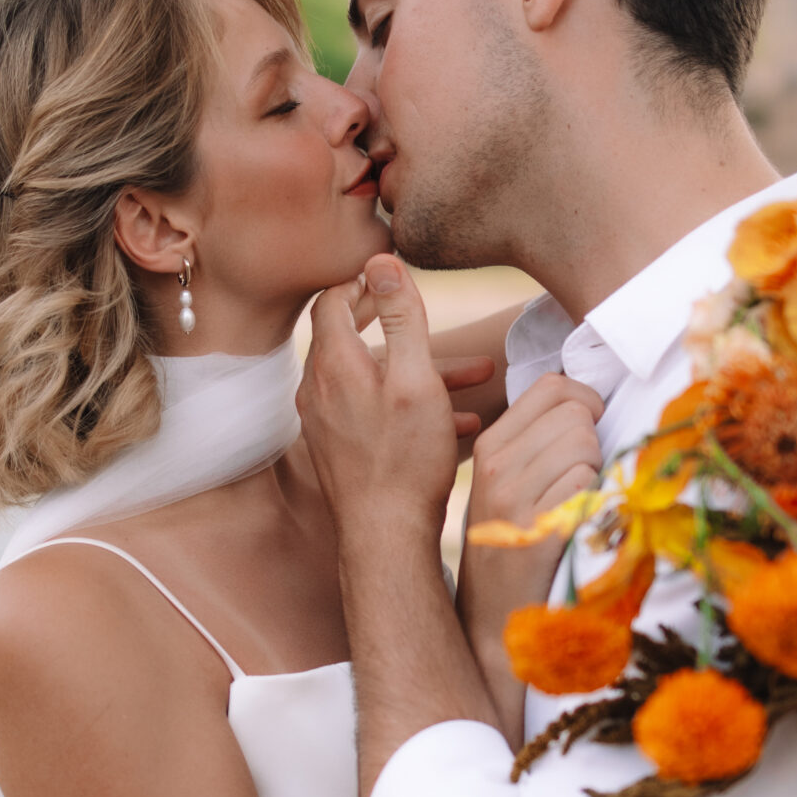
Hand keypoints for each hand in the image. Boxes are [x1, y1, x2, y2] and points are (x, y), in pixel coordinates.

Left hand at [300, 257, 468, 547]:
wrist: (385, 537)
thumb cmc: (405, 459)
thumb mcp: (415, 378)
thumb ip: (402, 315)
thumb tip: (382, 259)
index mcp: (333, 364)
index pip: (332, 299)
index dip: (362, 278)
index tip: (392, 272)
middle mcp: (319, 389)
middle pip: (350, 335)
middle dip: (395, 319)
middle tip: (418, 303)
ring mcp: (326, 421)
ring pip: (373, 377)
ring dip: (419, 370)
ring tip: (477, 374)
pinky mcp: (340, 448)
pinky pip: (374, 410)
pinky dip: (409, 404)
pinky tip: (458, 421)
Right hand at [457, 375, 604, 742]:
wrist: (494, 622)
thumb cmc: (511, 550)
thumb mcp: (506, 488)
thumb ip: (536, 443)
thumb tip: (589, 405)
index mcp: (489, 447)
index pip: (551, 387)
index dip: (585, 400)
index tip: (591, 429)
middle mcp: (496, 465)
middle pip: (576, 413)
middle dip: (594, 440)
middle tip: (582, 480)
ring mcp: (514, 496)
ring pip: (586, 444)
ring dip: (597, 472)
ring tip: (576, 505)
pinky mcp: (539, 526)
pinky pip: (589, 483)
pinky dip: (596, 502)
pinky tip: (577, 526)